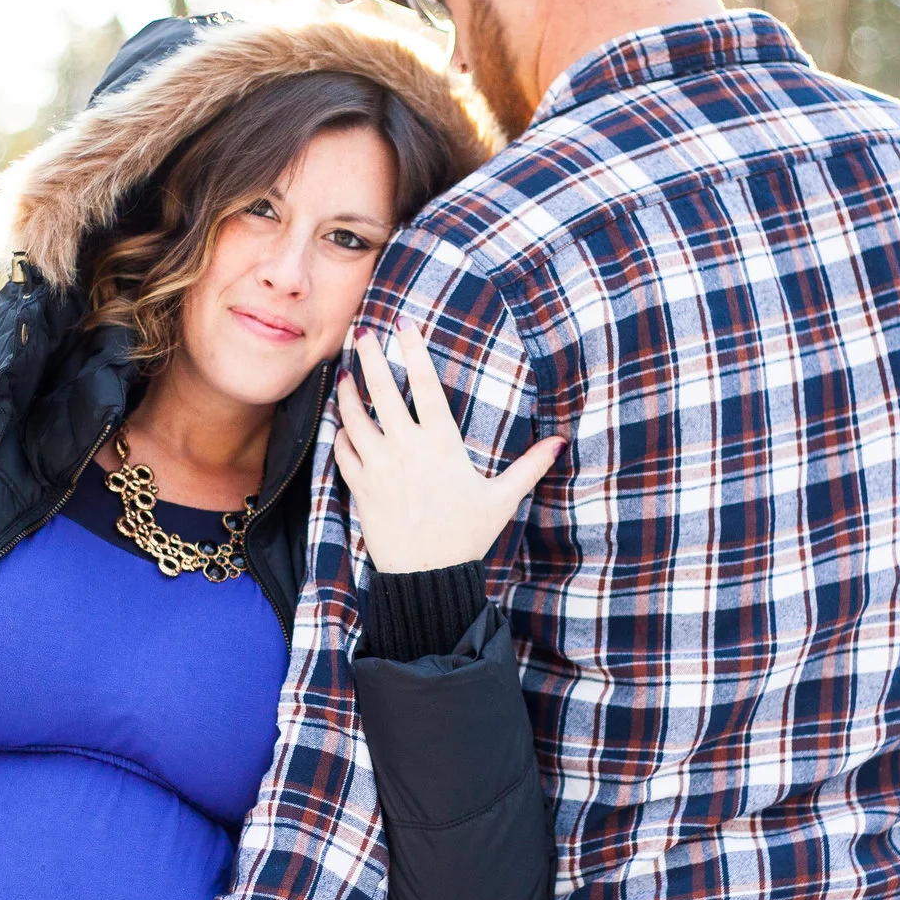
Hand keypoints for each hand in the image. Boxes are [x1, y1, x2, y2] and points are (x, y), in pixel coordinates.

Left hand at [332, 326, 563, 572]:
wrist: (427, 575)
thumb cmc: (466, 535)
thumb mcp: (502, 498)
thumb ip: (529, 466)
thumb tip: (559, 443)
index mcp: (441, 443)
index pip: (426, 385)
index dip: (413, 350)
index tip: (403, 324)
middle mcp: (406, 447)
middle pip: (382, 390)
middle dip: (368, 356)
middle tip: (360, 332)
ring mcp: (379, 466)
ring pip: (354, 417)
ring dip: (347, 392)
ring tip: (343, 375)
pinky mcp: (361, 486)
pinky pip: (343, 451)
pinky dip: (340, 434)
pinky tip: (341, 425)